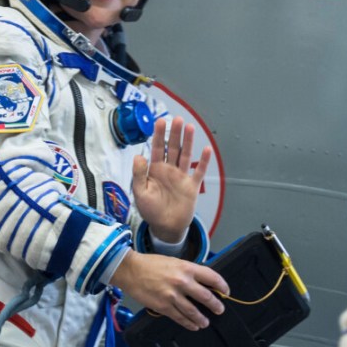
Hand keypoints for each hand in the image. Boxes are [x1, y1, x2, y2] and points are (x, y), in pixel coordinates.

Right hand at [111, 251, 228, 330]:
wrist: (131, 270)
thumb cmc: (151, 264)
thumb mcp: (174, 262)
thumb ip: (188, 272)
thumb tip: (202, 282)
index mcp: (187, 268)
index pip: (212, 277)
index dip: (222, 286)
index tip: (226, 291)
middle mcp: (182, 282)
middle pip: (206, 297)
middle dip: (216, 305)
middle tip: (219, 310)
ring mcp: (173, 296)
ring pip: (193, 311)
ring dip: (202, 318)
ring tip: (205, 322)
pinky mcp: (163, 306)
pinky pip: (179, 317)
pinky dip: (188, 323)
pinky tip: (193, 326)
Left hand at [133, 116, 211, 243]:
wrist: (166, 227)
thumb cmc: (151, 210)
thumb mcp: (140, 193)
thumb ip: (139, 174)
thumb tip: (139, 156)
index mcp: (155, 170)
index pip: (157, 148)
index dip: (159, 135)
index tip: (160, 121)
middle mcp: (169, 170)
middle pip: (173, 148)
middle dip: (175, 133)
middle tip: (177, 119)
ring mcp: (182, 177)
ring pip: (186, 155)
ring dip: (188, 142)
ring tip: (190, 127)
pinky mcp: (192, 186)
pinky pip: (199, 172)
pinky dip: (204, 162)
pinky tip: (207, 149)